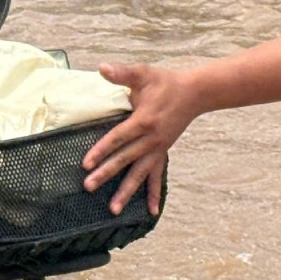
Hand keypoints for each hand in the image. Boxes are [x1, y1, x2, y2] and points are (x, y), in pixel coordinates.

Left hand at [83, 61, 199, 215]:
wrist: (194, 94)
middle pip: (125, 159)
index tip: (86, 163)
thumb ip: (122, 73)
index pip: (118, 138)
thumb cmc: (166, 82)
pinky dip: (154, 195)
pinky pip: (157, 177)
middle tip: (88, 186)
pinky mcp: (162, 153)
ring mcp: (157, 149)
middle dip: (106, 173)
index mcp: (143, 121)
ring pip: (139, 174)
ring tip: (113, 209)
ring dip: (126, 192)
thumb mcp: (144, 73)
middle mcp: (150, 140)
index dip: (101, 150)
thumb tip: (101, 67)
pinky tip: (152, 212)